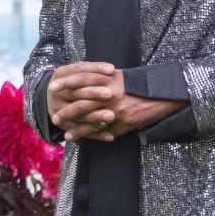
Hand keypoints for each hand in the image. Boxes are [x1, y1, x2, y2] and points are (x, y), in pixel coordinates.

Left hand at [47, 63, 186, 140]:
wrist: (161, 95)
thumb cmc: (140, 85)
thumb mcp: (122, 77)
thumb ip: (105, 79)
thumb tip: (86, 78)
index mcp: (109, 79)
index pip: (82, 79)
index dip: (66, 83)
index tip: (53, 86)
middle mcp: (110, 93)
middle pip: (82, 101)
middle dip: (66, 109)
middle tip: (54, 115)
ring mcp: (116, 109)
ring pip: (89, 118)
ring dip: (74, 125)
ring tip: (61, 129)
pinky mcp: (122, 122)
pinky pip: (101, 130)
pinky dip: (87, 134)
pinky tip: (75, 137)